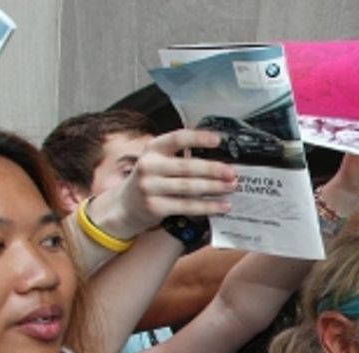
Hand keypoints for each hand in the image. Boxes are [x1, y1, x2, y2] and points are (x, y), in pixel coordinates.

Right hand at [89, 129, 236, 237]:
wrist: (125, 205)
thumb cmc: (151, 180)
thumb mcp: (158, 161)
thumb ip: (179, 156)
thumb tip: (217, 158)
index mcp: (153, 149)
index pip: (177, 138)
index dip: (198, 138)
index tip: (218, 140)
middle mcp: (149, 166)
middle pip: (187, 166)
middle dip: (213, 169)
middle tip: (232, 172)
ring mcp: (150, 187)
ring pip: (189, 187)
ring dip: (214, 188)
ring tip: (231, 187)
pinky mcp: (155, 207)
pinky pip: (187, 206)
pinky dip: (207, 206)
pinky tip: (222, 206)